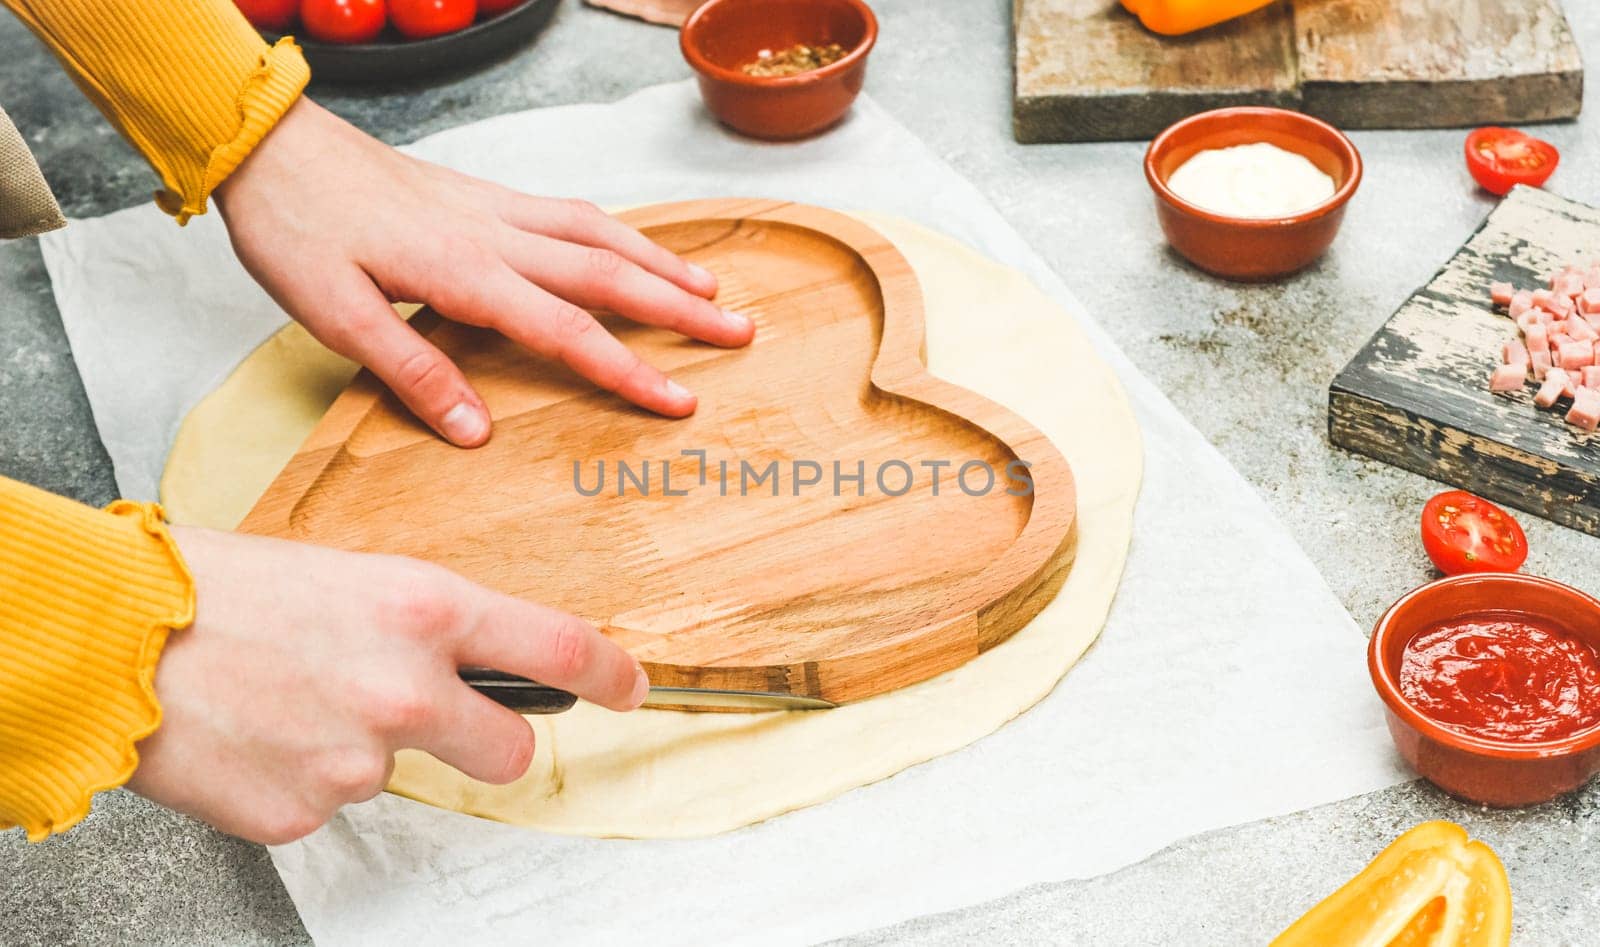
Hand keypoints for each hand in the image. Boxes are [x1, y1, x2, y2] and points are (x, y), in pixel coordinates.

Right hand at [128, 526, 645, 844]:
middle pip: (510, 752)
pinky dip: (305, 777)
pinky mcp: (306, 813)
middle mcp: (407, 689)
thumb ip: (422, 621)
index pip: (558, 649)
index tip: (628, 687)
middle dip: (489, 740)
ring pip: (402, 773)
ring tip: (291, 699)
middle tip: (435, 716)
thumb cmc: (216, 588)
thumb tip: (466, 655)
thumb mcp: (347, 573)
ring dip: (365, 747)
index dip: (608, 675)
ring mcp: (358, 761)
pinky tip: (261, 734)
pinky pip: (332, 803)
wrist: (110, 640)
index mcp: (425, 608)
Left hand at [213, 98, 753, 447]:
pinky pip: (570, 210)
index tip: (680, 401)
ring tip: (712, 290)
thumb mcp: (334, 315)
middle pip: (608, 273)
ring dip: (661, 262)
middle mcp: (495, 236)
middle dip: (680, 308)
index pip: (567, 331)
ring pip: (599, 233)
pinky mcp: (481, 194)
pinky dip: (617, 229)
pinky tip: (631, 244)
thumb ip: (411, 372)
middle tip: (740, 333)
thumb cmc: (296, 230)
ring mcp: (494, 208)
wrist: (271, 145)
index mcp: (465, 273)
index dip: (629, 371)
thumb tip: (477, 432)